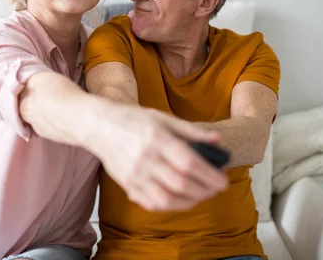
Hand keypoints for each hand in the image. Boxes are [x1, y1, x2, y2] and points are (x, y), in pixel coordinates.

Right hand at [89, 105, 228, 211]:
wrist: (99, 126)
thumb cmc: (133, 119)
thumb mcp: (163, 117)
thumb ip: (191, 130)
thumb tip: (218, 140)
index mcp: (157, 138)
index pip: (189, 162)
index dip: (209, 175)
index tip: (223, 180)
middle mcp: (145, 158)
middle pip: (180, 183)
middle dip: (204, 190)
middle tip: (216, 189)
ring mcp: (134, 174)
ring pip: (166, 199)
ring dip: (189, 201)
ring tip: (201, 195)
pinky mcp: (127, 184)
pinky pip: (151, 203)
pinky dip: (170, 206)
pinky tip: (181, 200)